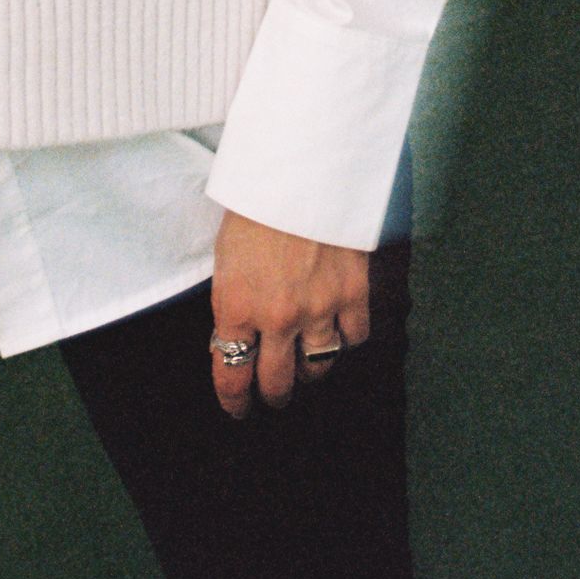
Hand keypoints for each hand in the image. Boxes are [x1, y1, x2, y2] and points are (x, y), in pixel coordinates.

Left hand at [208, 207, 370, 416]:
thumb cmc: (255, 204)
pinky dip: (346, 338)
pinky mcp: (352, 294)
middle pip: (277, 383)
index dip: (234, 400)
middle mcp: (277, 318)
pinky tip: (339, 329)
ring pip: (317, 368)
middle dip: (273, 394)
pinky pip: (353, 339)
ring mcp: (318, 309)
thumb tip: (235, 334)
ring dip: (309, 370)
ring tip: (306, 364)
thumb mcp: (226, 255)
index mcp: (236, 306)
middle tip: (273, 394)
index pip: (231, 374)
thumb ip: (233, 300)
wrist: (300, 169)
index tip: (238, 408)